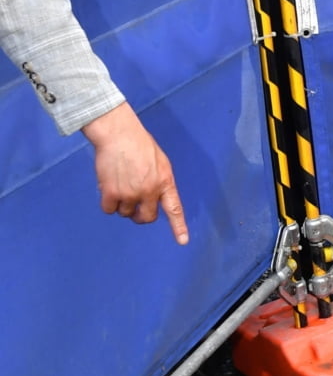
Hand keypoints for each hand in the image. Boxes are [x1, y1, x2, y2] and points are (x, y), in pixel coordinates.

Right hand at [82, 102, 188, 242]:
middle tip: (134, 205)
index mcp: (164, 182)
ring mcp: (130, 194)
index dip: (179, 227)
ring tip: (120, 183)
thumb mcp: (159, 162)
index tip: (183, 241)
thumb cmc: (139, 144)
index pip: (174, 209)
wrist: (119, 134)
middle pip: (146, 218)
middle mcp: (149, 191)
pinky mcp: (111, 193)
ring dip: (121, 204)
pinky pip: (108, 209)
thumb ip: (159, 181)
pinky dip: (107, 202)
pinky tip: (107, 185)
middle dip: (140, 215)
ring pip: (125, 213)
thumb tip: (153, 198)